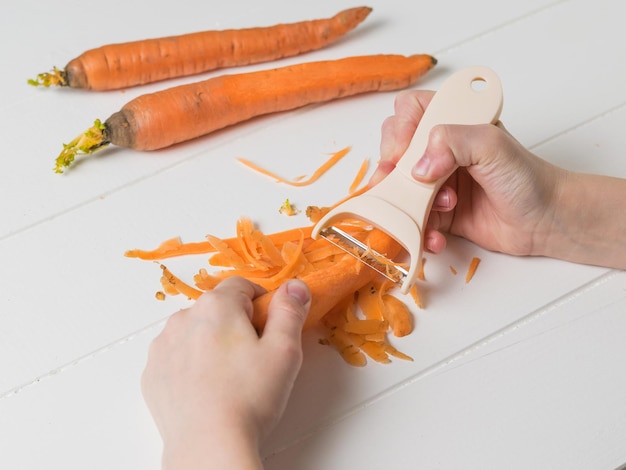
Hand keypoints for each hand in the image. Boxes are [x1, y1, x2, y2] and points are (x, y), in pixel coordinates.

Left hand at [141, 277, 310, 469]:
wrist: (209, 445)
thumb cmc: (248, 398)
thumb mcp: (284, 350)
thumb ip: (290, 311)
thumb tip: (294, 286)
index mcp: (216, 306)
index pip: (242, 285)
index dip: (262, 302)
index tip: (270, 326)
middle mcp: (183, 318)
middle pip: (218, 308)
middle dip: (237, 323)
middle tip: (255, 356)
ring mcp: (163, 346)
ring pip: (195, 330)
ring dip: (212, 341)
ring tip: (230, 376)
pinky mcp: (153, 373)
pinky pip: (177, 355)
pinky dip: (191, 363)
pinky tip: (208, 387)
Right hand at [370, 89, 564, 257]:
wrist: (545, 221)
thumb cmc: (528, 178)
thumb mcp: (492, 146)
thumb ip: (453, 142)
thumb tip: (418, 167)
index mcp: (453, 121)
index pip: (409, 110)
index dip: (399, 129)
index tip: (402, 153)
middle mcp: (441, 149)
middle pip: (394, 150)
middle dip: (396, 172)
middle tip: (409, 185)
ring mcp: (436, 181)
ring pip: (400, 189)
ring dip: (411, 204)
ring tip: (443, 209)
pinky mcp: (437, 211)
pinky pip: (413, 219)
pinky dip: (419, 230)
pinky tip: (435, 237)